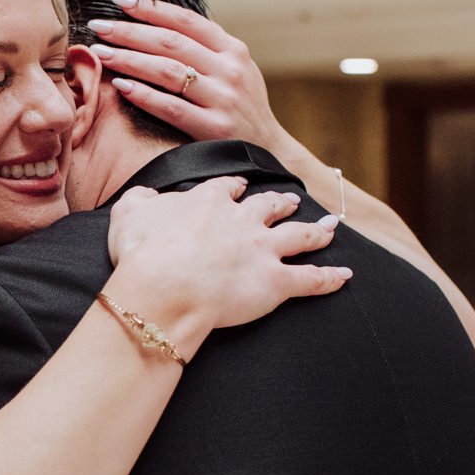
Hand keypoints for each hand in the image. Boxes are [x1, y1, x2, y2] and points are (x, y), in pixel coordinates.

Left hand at [87, 0, 291, 156]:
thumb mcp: (235, 69)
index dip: (150, 9)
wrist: (270, 151)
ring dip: (129, 59)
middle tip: (99, 26)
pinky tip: (121, 86)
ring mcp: (223, 98)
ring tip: (101, 53)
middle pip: (170, 42)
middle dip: (129, 31)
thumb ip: (206, 49)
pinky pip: (171, 108)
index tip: (119, 1)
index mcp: (233, 49)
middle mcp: (230, 69)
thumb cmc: (241, 107)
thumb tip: (159, 24)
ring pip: (167, 71)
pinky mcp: (214, 127)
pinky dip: (144, 95)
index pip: (186, 21)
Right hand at [105, 178, 350, 358]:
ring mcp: (263, 251)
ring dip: (317, 231)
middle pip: (269, 206)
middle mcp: (242, 221)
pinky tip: (345, 277)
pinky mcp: (276, 283)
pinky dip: (330, 279)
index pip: (226, 188)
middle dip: (281, 203)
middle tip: (290, 200)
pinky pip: (310, 279)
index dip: (234, 188)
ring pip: (299, 236)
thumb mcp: (129, 214)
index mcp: (208, 203)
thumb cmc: (141, 253)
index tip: (239, 186)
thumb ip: (139, 199)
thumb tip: (145, 195)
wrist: (163, 288)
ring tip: (331, 228)